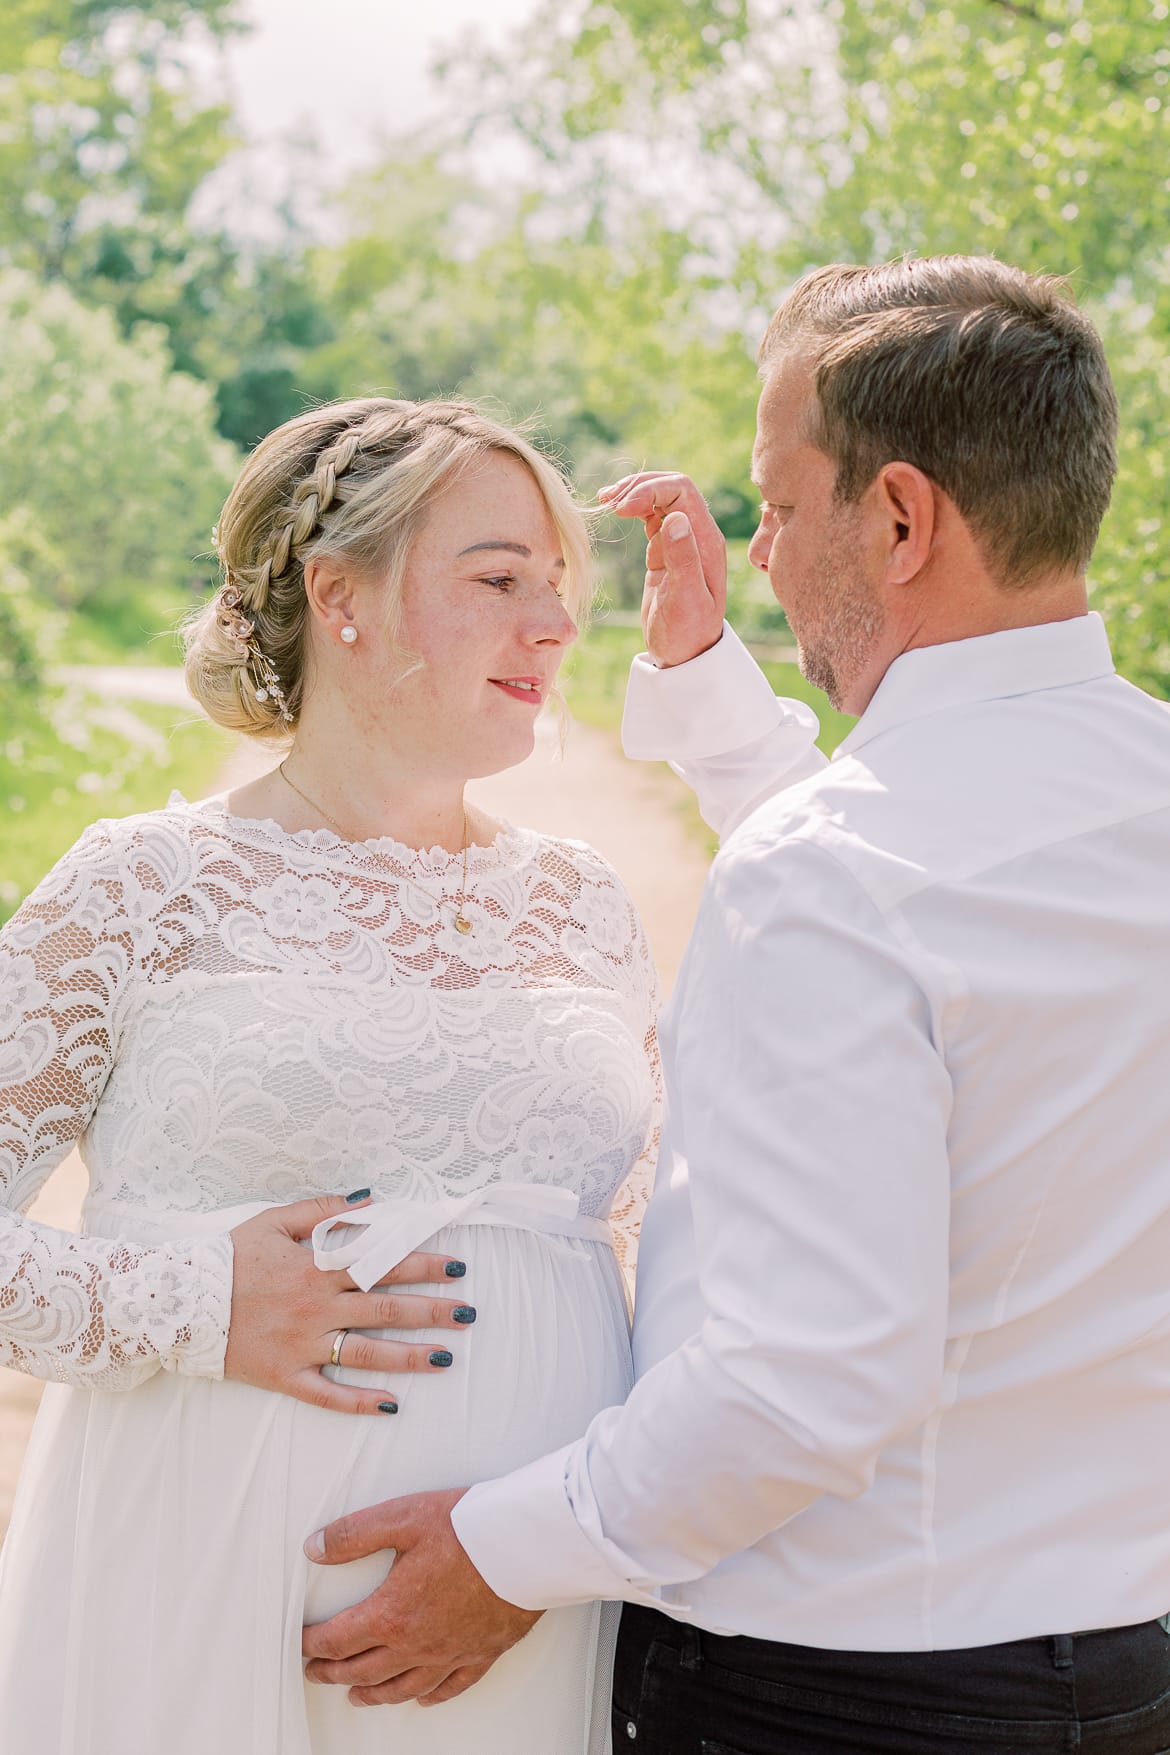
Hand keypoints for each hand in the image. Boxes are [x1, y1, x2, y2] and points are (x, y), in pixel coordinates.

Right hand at [224, 1195, 473, 1415]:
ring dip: (411, 1356)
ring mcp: (303, 1344)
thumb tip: (370, 1200)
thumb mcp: (272, 1221)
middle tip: (469, 1313)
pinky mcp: (286, 1375)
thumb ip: (323, 1211)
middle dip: (432, 1310)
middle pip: (386, 1308)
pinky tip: (393, 1407)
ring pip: (367, 1352)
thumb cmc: (228, 1258)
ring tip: (448, 1357)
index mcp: (317, 1266)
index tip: (456, 1265)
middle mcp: (317, 1306)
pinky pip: (329, 1393)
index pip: (383, 1264)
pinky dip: (361, 1401)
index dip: (424, 1263)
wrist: (179, 1303)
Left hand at [301, 1487, 540, 1706]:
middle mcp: (416, 1643)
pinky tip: (422, 1698)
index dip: (313, 1645)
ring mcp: (449, 1653)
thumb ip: (354, 1534)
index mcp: (391, 1612)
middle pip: (364, 1670)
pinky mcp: (481, 1652)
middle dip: (333, 1673)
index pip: (338, 1640)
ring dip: (374, 1693)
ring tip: (357, 1695)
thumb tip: (316, 1548)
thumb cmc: (470, 1528)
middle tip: (316, 1672)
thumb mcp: (402, 1516)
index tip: (301, 1644)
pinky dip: (430, 1696)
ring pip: (402, 1687)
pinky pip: (450, 1686)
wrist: (525, 1544)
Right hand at [598, 470, 726, 667]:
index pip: (681, 491)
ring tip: (604, 500)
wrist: (685, 655)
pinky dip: (633, 506)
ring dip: (633, 492)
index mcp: (707, 540)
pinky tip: (613, 509)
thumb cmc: (688, 634)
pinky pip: (652, 514)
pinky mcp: (665, 548)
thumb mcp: (685, 601)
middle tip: (606, 502)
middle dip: (639, 487)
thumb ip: (683, 559)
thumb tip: (675, 518)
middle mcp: (698, 534)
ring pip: (660, 496)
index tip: (620, 509)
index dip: (649, 490)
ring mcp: (682, 539)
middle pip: (671, 487)